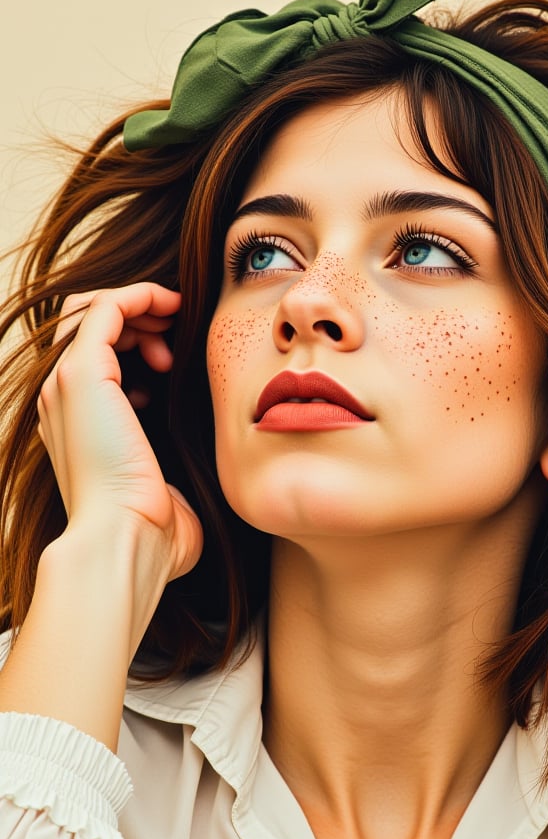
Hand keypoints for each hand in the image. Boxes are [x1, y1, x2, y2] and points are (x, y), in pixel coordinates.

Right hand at [37, 282, 202, 584]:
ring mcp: (67, 384)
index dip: (132, 341)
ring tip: (174, 322)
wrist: (125, 543)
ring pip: (93, 309)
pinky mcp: (83, 372)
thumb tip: (193, 482)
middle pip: (87, 326)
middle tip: (175, 330)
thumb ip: (168, 475)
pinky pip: (106, 306)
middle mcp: (62, 399)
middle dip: (135, 317)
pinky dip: (141, 295)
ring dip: (139, 306)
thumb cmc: (151, 534)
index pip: (90, 358)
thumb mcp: (163, 491)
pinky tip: (172, 307)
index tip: (172, 358)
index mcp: (74, 425)